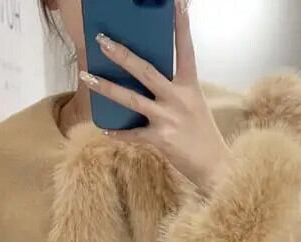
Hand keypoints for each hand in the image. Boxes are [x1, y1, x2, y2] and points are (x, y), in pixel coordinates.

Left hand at [79, 0, 231, 190]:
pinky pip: (132, 134)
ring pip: (131, 99)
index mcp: (190, 87)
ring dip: (106, 87)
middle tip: (102, 40)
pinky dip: (118, 133)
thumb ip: (176, 91)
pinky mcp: (159, 140)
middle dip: (122, 54)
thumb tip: (150, 81)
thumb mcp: (195, 106)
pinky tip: (104, 129)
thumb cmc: (203, 136)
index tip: (176, 3)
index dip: (181, 26)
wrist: (214, 166)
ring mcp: (168, 119)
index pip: (185, 50)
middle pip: (145, 71)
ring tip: (86, 76)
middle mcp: (178, 98)